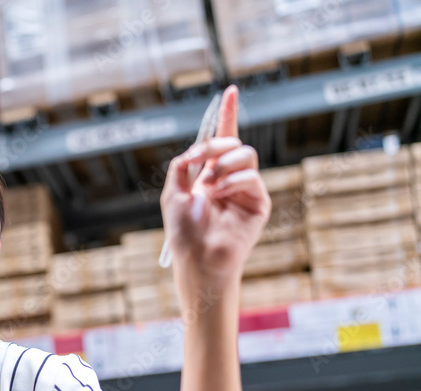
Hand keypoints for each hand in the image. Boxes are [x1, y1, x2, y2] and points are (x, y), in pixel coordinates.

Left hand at [160, 85, 271, 290]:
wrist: (198, 257)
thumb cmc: (183, 232)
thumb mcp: (172, 193)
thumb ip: (181, 166)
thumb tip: (195, 149)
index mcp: (208, 175)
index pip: (220, 140)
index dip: (227, 116)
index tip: (230, 92)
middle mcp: (229, 179)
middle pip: (233, 143)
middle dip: (216, 144)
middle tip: (202, 159)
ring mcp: (245, 190)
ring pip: (245, 155)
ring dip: (223, 163)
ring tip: (209, 184)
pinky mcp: (258, 202)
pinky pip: (250, 177)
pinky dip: (232, 181)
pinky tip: (218, 195)